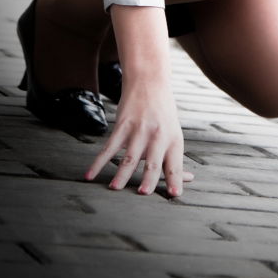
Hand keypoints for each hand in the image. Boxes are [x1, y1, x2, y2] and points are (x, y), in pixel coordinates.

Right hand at [84, 78, 191, 195]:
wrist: (149, 81)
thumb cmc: (163, 113)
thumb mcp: (174, 133)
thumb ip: (175, 158)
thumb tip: (187, 180)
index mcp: (173, 140)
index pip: (175, 164)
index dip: (176, 180)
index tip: (175, 195)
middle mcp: (158, 136)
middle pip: (153, 161)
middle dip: (148, 178)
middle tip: (143, 193)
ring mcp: (140, 130)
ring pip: (130, 156)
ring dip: (121, 173)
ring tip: (115, 188)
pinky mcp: (123, 125)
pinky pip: (110, 147)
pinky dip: (99, 162)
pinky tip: (91, 173)